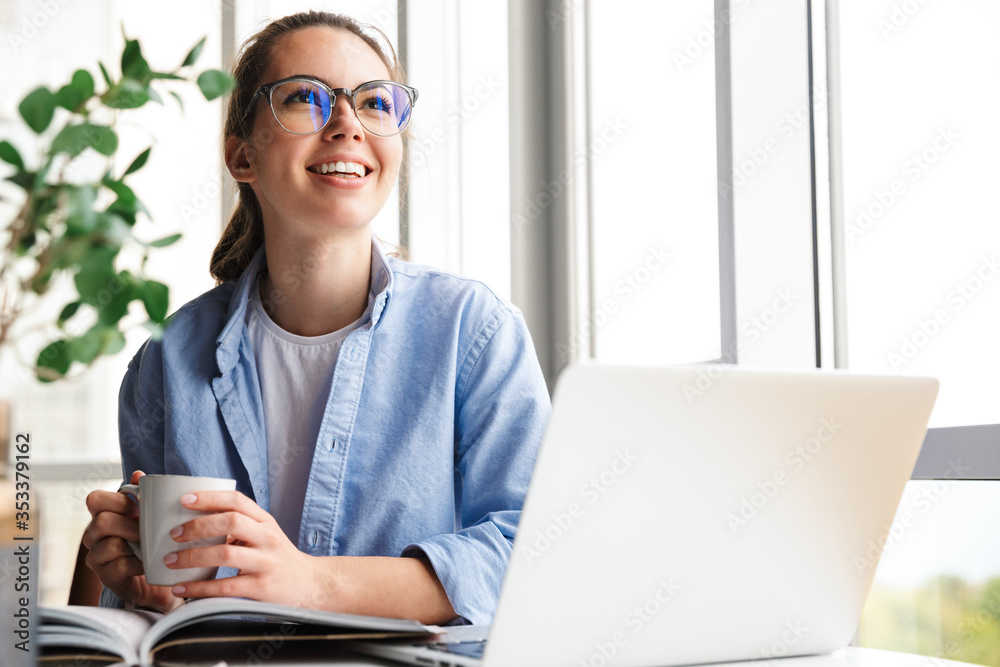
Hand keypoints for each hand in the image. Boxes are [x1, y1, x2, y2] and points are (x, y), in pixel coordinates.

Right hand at [82, 470, 183, 612]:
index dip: (116, 500)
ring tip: (150, 546)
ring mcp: (98, 557)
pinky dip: (139, 562)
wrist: (163, 575)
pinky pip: (120, 565)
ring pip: (111, 544)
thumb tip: (139, 474)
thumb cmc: (153, 540)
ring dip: (136, 544)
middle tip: (147, 530)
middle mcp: (94, 535)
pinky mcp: (107, 577)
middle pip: (102, 522)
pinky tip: (149, 562)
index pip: (94, 499)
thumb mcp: (151, 515)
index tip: (136, 507)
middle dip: (130, 524)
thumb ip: (144, 494)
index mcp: (103, 515)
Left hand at [164, 490, 327, 607]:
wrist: (309, 584)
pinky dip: (199, 588)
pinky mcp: (261, 587)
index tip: (185, 499)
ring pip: (225, 554)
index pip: (237, 501)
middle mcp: (267, 538)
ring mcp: (266, 562)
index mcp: (265, 521)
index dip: (210, 498)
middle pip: (231, 522)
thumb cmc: (278, 558)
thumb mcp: (264, 535)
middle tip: (174, 534)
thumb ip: (238, 526)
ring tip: (171, 561)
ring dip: (192, 557)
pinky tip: (181, 589)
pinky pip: (225, 587)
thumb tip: (193, 520)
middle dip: (197, 526)